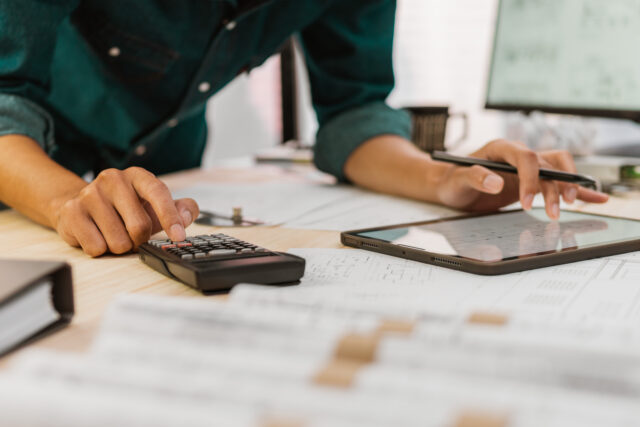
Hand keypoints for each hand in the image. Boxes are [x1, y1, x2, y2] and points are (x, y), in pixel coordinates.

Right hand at [51, 167, 198, 256]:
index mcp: (137, 176)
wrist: (83, 207)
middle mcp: (113, 179)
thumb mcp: (156, 207)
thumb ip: (181, 209)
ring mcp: (90, 194)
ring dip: (120, 247)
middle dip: (140, 240)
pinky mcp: (72, 212)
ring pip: (118, 241)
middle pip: (139, 226)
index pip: (158, 193)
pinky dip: (101, 249)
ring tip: (113, 234)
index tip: (179, 237)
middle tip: (134, 236)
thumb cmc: (126, 209)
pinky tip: (96, 235)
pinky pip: (96, 247)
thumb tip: (186, 216)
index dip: (171, 217)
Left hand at [434, 140, 608, 218]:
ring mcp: (527, 167)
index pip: (525, 157)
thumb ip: (475, 177)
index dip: (530, 179)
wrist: (450, 183)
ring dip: (568, 186)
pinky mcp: (532, 180)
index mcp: (501, 148)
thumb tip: (495, 182)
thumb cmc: (452, 178)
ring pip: (558, 169)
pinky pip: (559, 181)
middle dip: (555, 185)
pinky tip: (595, 197)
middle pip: (546, 164)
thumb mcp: (457, 179)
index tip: (527, 204)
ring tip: (572, 205)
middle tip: (555, 210)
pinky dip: (577, 189)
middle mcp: (517, 155)